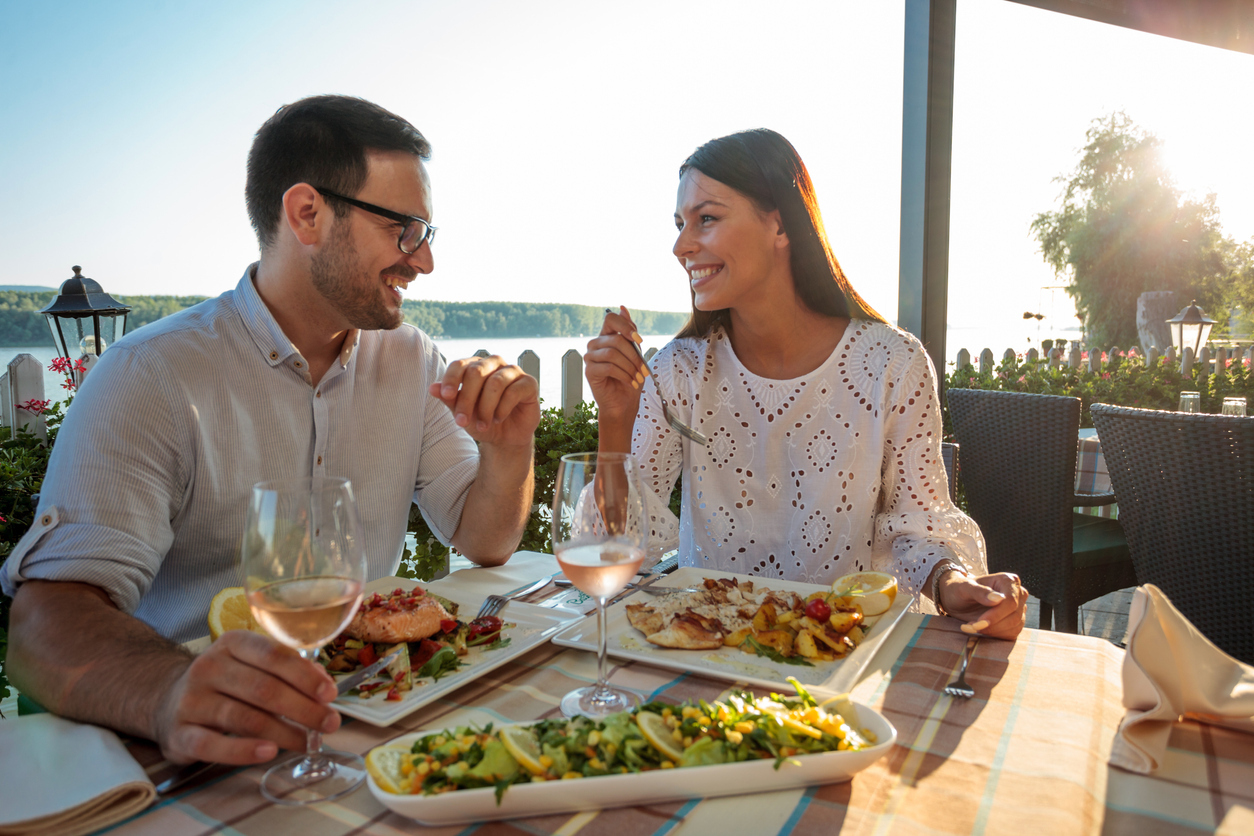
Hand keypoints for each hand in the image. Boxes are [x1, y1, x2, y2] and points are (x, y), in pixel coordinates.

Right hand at [153, 630, 340, 764]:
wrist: (165, 699)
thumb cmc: (225, 683)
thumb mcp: (252, 665)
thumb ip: (288, 671)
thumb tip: (324, 685)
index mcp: (233, 643)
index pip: (274, 655)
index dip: (305, 676)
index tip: (330, 694)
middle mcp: (210, 666)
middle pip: (264, 688)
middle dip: (303, 708)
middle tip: (329, 724)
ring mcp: (192, 699)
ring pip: (244, 717)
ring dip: (283, 732)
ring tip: (307, 742)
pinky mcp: (179, 732)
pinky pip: (213, 744)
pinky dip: (243, 750)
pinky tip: (269, 752)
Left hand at [429, 354, 539, 446]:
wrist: (505, 438)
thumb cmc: (481, 421)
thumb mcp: (462, 413)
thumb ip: (449, 399)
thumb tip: (432, 388)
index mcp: (475, 366)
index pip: (460, 365)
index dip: (451, 379)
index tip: (446, 395)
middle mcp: (494, 364)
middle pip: (476, 372)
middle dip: (467, 400)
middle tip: (461, 422)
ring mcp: (513, 371)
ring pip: (495, 383)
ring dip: (486, 408)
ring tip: (483, 425)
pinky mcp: (529, 383)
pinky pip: (513, 391)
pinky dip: (502, 409)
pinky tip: (497, 419)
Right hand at [584, 306, 649, 423]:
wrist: (624, 403)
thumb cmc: (630, 378)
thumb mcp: (635, 353)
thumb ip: (630, 332)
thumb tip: (623, 308)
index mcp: (607, 336)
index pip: (611, 319)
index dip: (625, 326)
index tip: (639, 340)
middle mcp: (596, 344)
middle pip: (616, 340)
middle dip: (634, 355)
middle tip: (644, 369)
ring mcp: (590, 357)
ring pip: (612, 353)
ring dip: (630, 366)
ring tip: (638, 378)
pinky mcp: (589, 371)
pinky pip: (608, 367)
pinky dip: (624, 375)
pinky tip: (630, 382)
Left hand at [938, 571, 1028, 639]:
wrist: (957, 600)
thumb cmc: (960, 590)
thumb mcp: (964, 588)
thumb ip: (979, 591)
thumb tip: (998, 599)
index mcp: (1008, 581)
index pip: (1010, 602)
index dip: (996, 615)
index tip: (979, 622)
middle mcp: (1018, 593)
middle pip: (1014, 616)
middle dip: (992, 625)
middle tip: (972, 626)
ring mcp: (1019, 608)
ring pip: (1014, 627)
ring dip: (992, 631)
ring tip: (972, 626)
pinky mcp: (1015, 622)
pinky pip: (1011, 634)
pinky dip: (995, 635)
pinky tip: (981, 630)